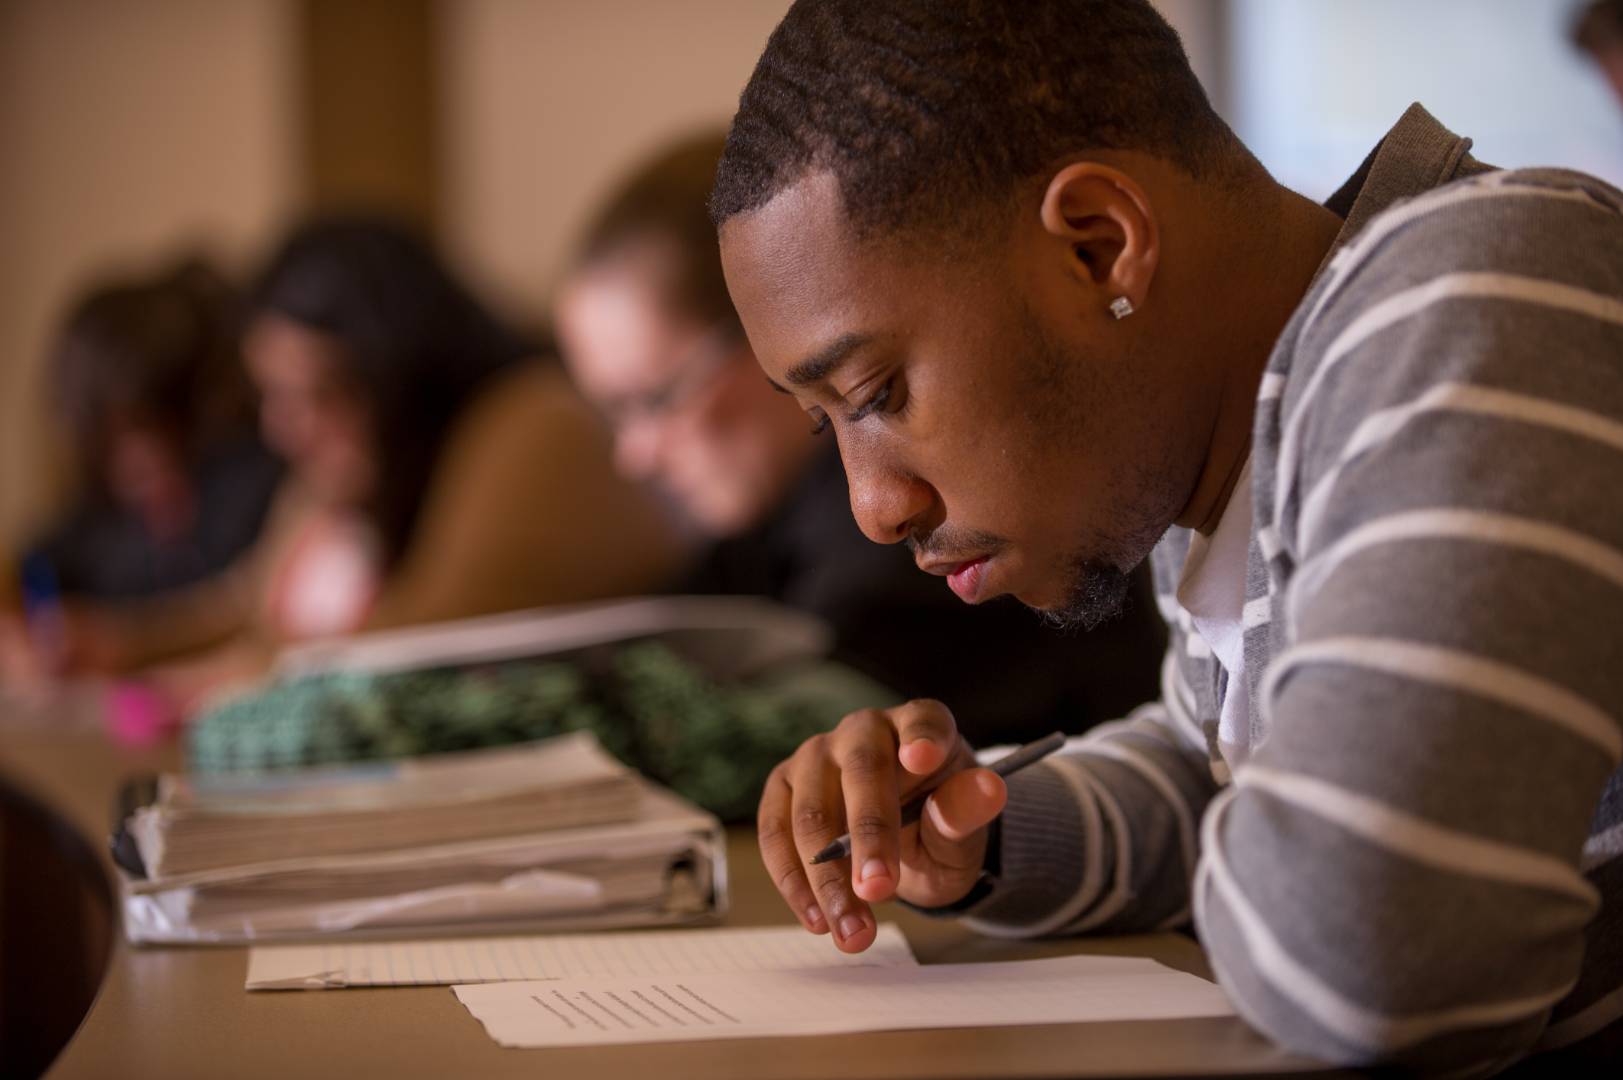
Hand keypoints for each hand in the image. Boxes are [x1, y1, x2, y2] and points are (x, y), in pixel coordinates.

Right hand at [757, 699, 1007, 952]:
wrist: (905, 840)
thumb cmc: (939, 825)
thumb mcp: (964, 830)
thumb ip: (966, 812)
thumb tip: (989, 790)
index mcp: (920, 725)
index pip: (924, 721)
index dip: (922, 738)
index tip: (922, 759)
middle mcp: (864, 730)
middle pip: (860, 771)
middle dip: (868, 836)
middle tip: (878, 890)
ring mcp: (817, 756)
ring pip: (810, 812)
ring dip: (827, 879)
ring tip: (852, 932)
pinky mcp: (784, 788)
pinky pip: (776, 832)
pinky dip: (793, 881)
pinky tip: (817, 919)